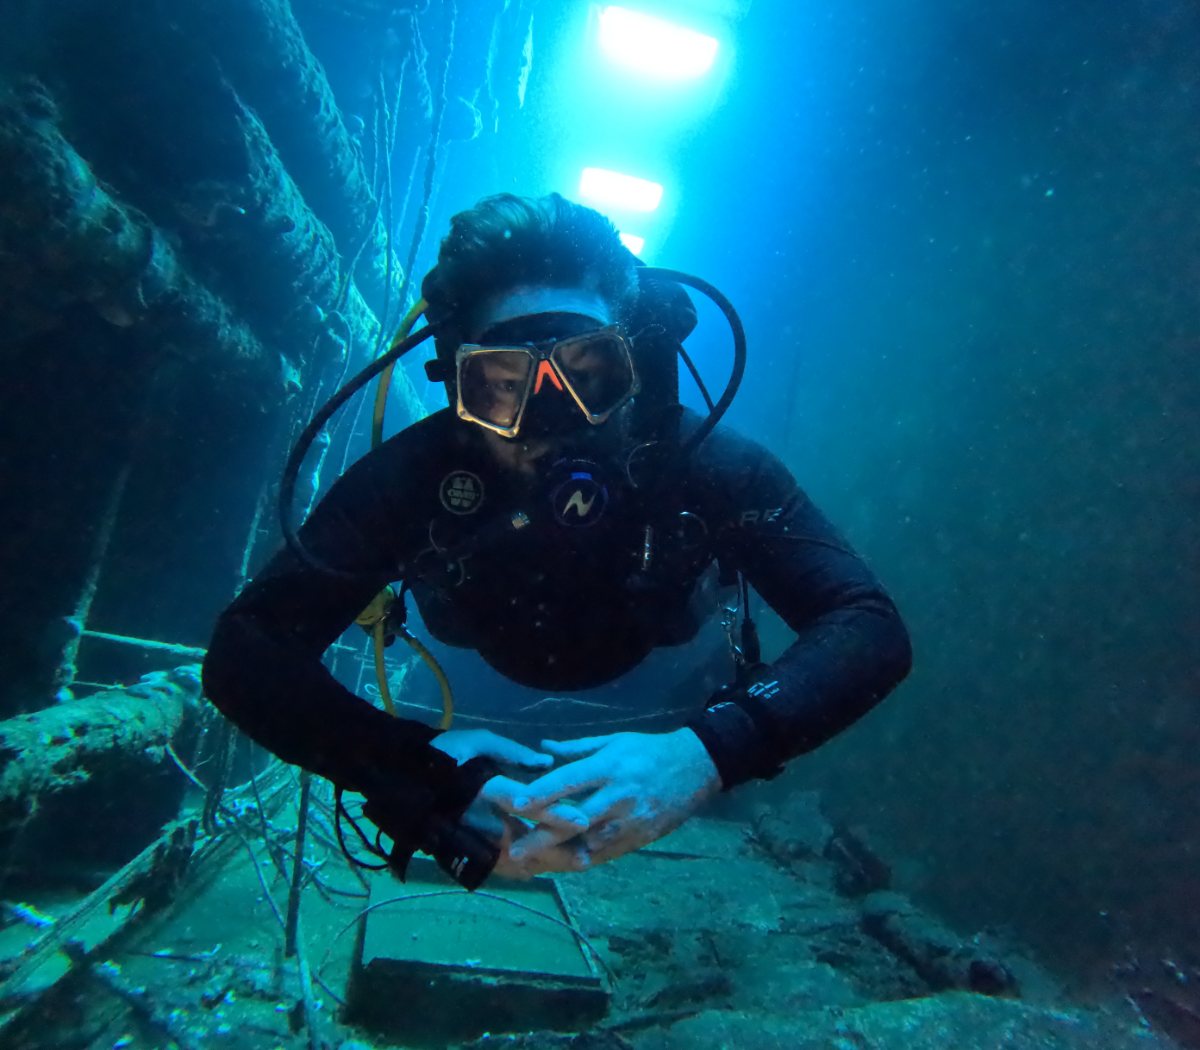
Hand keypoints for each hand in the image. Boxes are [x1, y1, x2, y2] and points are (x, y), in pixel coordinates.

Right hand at [431, 729, 591, 879]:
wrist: (399, 780)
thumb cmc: (443, 754)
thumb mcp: (477, 741)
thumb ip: (512, 752)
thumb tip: (546, 761)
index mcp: (482, 788)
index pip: (523, 803)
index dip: (553, 813)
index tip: (582, 821)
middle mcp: (477, 819)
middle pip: (524, 840)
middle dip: (556, 850)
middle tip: (587, 855)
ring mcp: (468, 840)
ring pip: (513, 860)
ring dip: (544, 863)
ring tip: (575, 864)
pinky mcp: (462, 852)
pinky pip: (497, 866)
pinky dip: (523, 868)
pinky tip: (545, 867)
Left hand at [507, 729, 720, 868]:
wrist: (696, 767)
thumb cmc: (649, 750)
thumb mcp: (614, 740)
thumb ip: (578, 748)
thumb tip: (544, 747)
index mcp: (609, 766)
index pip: (568, 781)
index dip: (540, 793)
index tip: (514, 803)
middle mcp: (618, 795)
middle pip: (574, 821)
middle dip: (542, 838)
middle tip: (514, 851)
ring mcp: (630, 821)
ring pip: (589, 844)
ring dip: (559, 856)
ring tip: (531, 864)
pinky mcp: (640, 838)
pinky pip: (607, 853)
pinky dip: (583, 860)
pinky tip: (562, 866)